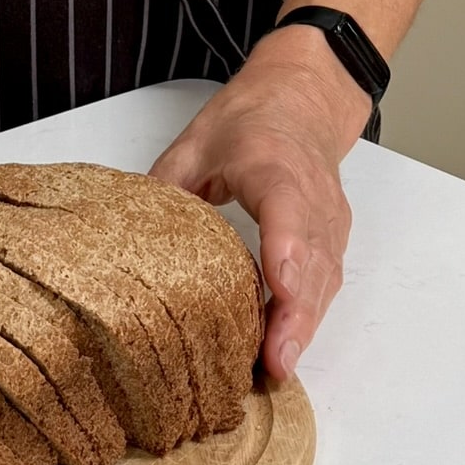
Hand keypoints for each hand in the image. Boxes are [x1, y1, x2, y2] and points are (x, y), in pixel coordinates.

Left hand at [149, 26, 372, 381]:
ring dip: (304, 325)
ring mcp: (329, 218)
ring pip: (325, 277)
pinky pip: (327, 279)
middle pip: (312, 260)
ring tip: (276, 369)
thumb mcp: (197, 142)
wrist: (305, 95)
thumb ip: (167, 189)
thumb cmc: (253, 116)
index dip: (286, 253)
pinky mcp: (334, 236)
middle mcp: (311, 195)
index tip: (277, 292)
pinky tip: (285, 345)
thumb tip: (131, 240)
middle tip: (275, 365)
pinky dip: (310, 314)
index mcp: (274, 164)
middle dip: (296, 315)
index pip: (288, 210)